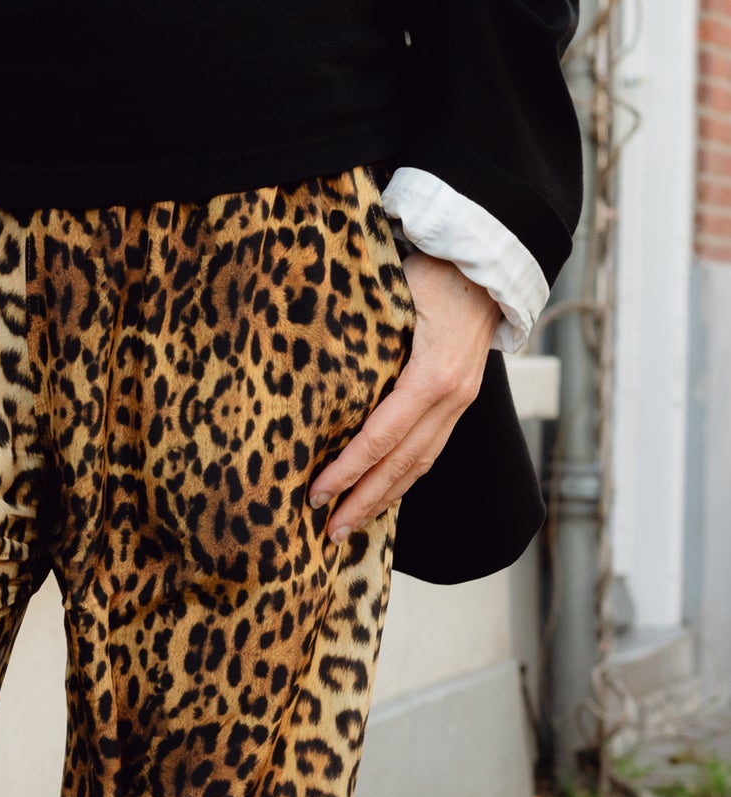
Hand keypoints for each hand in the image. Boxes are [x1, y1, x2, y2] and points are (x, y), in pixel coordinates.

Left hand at [309, 251, 499, 541]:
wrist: (489, 263)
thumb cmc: (433, 272)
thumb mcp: (393, 298)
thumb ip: (360, 338)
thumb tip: (308, 367)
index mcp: (431, 375)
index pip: (381, 437)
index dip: (348, 471)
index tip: (316, 495)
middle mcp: (451, 397)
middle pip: (401, 464)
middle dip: (363, 502)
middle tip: (329, 534)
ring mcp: (461, 402)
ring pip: (419, 465)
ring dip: (384, 499)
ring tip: (351, 526)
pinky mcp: (462, 401)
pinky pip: (431, 450)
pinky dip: (404, 478)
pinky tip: (382, 495)